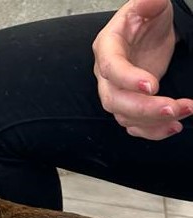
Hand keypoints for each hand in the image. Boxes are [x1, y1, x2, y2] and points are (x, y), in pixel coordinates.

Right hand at [93, 0, 192, 139]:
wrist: (147, 33)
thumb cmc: (145, 19)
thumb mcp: (150, 4)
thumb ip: (149, 2)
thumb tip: (151, 0)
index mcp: (107, 48)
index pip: (111, 68)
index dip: (128, 79)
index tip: (153, 85)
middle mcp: (106, 76)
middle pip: (115, 101)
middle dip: (144, 108)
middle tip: (172, 107)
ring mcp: (116, 94)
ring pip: (125, 117)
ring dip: (153, 121)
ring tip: (184, 111)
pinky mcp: (128, 106)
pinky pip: (134, 126)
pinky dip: (153, 131)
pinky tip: (174, 126)